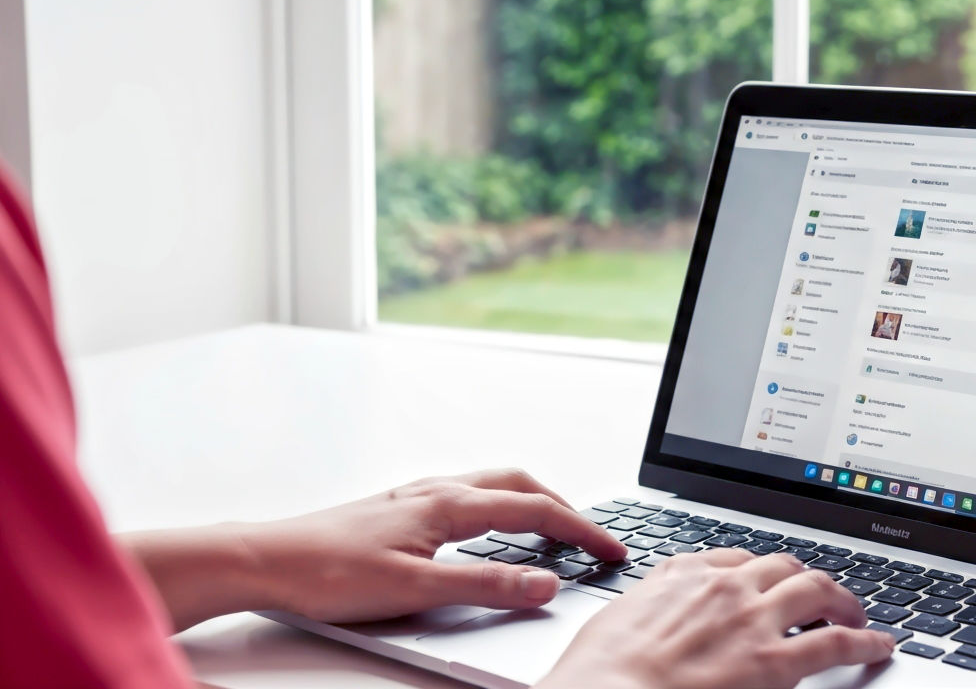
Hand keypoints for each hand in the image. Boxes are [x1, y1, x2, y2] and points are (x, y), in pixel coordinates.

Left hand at [122, 469, 624, 629]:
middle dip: (565, 506)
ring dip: (532, 501)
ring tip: (553, 528)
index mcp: (449, 503)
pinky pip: (468, 494)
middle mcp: (437, 489)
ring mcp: (417, 495)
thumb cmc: (327, 571)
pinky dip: (499, 506)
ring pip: (493, 484)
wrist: (265, 560)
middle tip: (592, 537)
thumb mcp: (416, 589)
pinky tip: (487, 529)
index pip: (536, 512)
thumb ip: (485, 587)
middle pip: (521, 484)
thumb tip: (545, 584)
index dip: (582, 532)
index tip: (611, 551)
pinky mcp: (399, 507)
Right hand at [537, 549, 894, 688]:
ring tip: (857, 614)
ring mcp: (754, 621)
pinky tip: (879, 644)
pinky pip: (834, 641)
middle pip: (785, 566)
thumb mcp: (619, 616)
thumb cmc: (600, 671)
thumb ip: (652, 603)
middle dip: (808, 577)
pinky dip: (864, 640)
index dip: (763, 570)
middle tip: (822, 594)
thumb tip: (657, 613)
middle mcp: (726, 587)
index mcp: (685, 574)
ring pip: (817, 590)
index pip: (738, 559)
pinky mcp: (774, 662)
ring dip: (844, 600)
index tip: (772, 577)